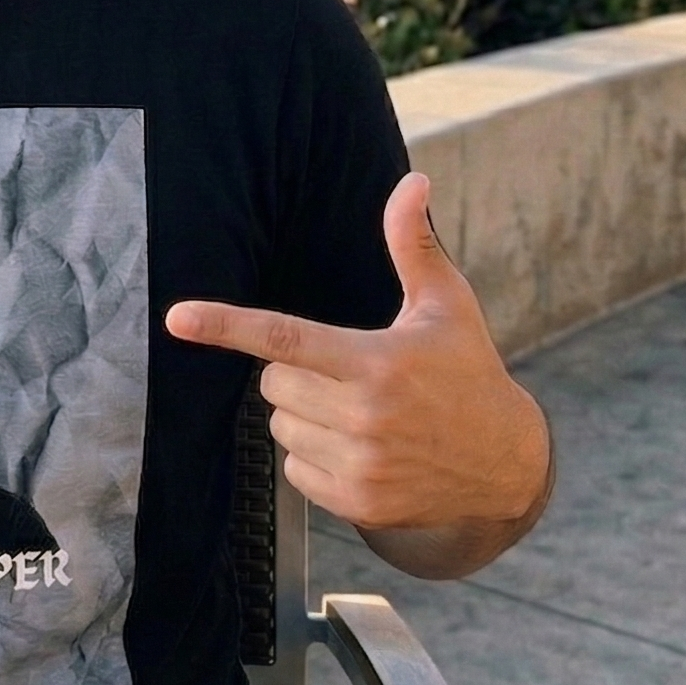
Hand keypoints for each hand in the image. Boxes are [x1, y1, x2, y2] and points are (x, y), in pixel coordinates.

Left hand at [166, 173, 548, 534]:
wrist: (507, 465)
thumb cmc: (468, 372)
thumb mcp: (446, 306)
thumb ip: (413, 244)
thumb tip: (412, 181)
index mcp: (377, 362)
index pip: (285, 338)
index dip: (226, 325)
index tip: (177, 319)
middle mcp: (364, 416)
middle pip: (274, 383)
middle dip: (296, 374)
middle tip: (347, 374)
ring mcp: (360, 465)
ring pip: (280, 426)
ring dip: (305, 415)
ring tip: (361, 413)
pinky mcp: (357, 503)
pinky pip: (295, 469)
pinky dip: (315, 457)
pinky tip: (362, 449)